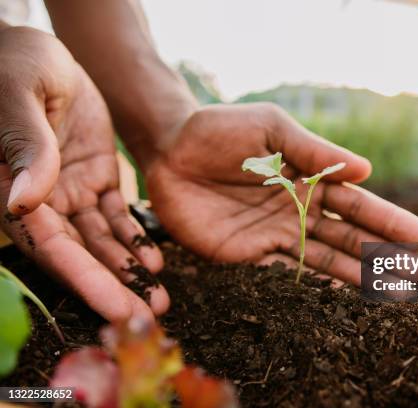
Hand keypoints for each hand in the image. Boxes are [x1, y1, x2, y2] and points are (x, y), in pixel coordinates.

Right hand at [0, 26, 168, 320]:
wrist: (42, 52)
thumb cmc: (15, 66)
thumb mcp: (18, 101)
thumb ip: (26, 150)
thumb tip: (23, 203)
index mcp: (11, 189)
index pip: (48, 247)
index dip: (82, 280)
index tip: (115, 309)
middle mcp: (42, 201)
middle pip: (79, 254)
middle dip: (113, 287)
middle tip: (147, 317)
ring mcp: (72, 191)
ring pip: (102, 241)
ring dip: (129, 270)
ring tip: (160, 298)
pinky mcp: (97, 178)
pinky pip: (118, 215)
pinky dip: (136, 237)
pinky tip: (155, 261)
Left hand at [144, 103, 417, 284]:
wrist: (167, 150)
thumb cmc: (220, 129)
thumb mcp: (272, 127)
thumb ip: (314, 151)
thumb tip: (367, 170)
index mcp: (309, 179)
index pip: (358, 205)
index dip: (390, 222)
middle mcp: (299, 212)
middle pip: (351, 238)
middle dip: (388, 258)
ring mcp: (275, 236)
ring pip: (327, 261)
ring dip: (361, 279)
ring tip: (397, 296)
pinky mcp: (247, 255)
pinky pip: (286, 275)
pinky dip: (315, 290)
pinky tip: (343, 303)